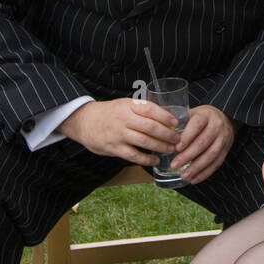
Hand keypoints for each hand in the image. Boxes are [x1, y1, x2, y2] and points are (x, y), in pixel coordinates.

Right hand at [59, 98, 179, 165]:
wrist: (85, 121)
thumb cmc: (111, 113)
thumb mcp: (125, 104)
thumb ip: (143, 109)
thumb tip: (168, 114)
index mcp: (128, 106)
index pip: (150, 109)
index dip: (165, 116)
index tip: (176, 123)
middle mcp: (124, 119)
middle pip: (150, 127)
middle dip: (167, 134)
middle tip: (178, 139)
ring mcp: (118, 134)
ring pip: (144, 142)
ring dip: (160, 147)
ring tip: (171, 149)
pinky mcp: (114, 148)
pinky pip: (133, 155)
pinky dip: (146, 159)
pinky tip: (155, 160)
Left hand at [171, 105, 234, 184]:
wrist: (224, 118)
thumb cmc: (202, 118)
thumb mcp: (192, 113)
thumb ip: (177, 119)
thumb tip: (156, 123)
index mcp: (206, 115)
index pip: (197, 125)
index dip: (187, 137)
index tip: (176, 148)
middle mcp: (216, 126)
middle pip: (203, 142)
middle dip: (187, 156)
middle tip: (174, 165)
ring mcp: (223, 139)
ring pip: (211, 155)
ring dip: (196, 167)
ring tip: (184, 175)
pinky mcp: (226, 150)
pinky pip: (216, 163)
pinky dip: (205, 173)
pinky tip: (194, 179)